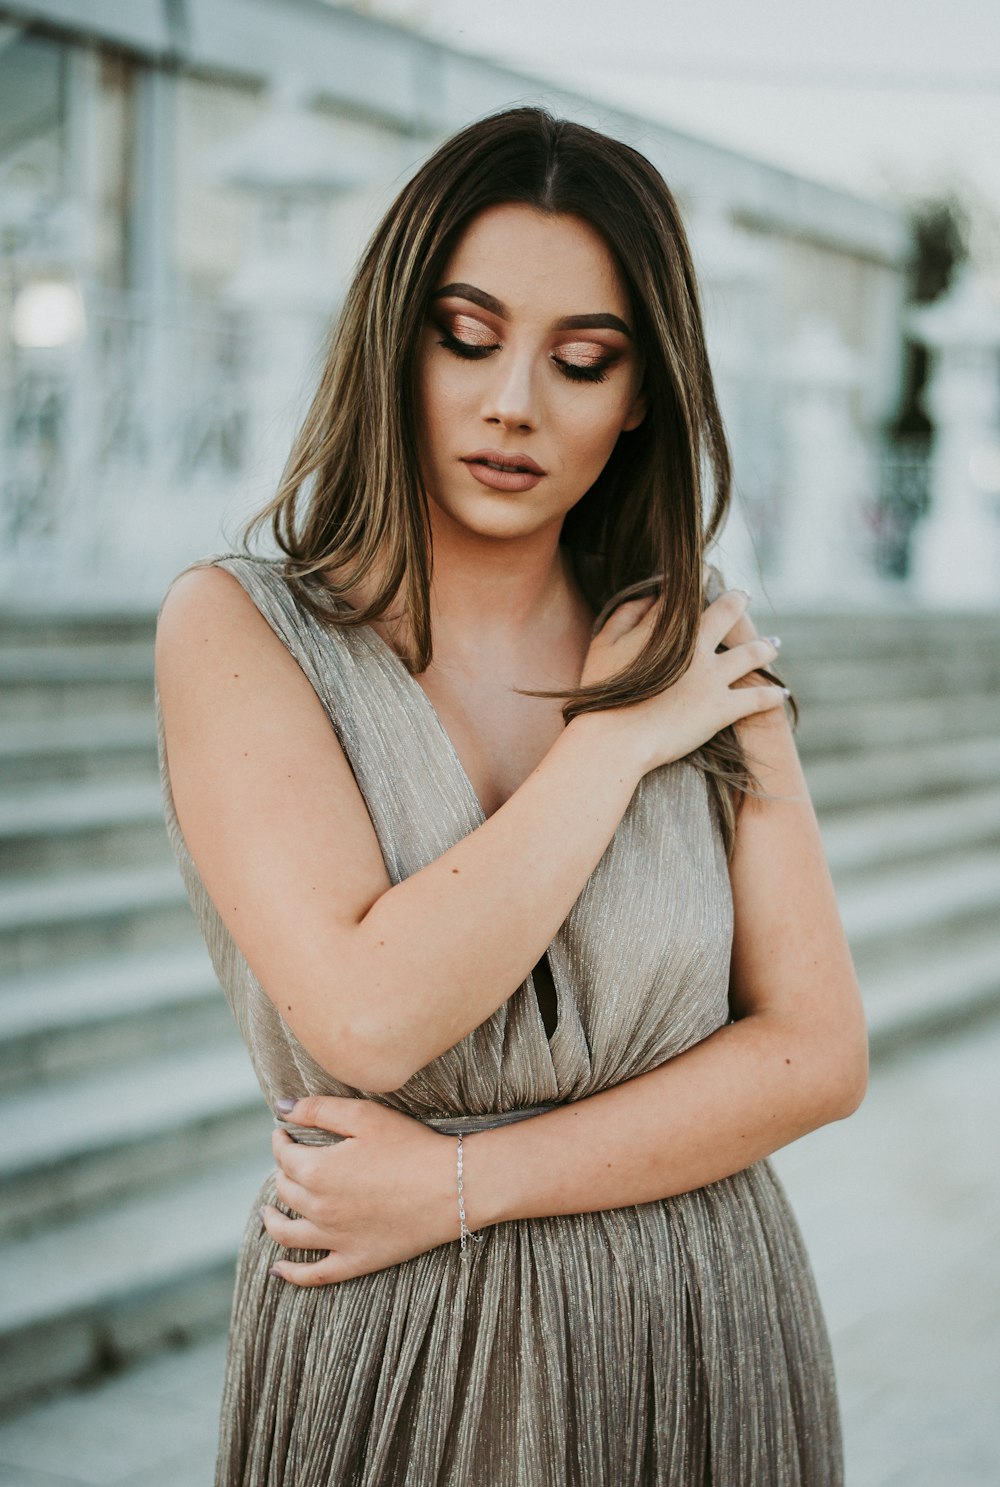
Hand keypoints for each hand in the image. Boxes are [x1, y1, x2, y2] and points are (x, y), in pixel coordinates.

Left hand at [262, 1097, 459, 1285]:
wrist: (453, 1186)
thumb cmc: (411, 1145)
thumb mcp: (364, 1116)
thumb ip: (318, 1109)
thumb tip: (280, 1108)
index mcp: (317, 1171)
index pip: (284, 1156)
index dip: (281, 1142)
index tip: (284, 1134)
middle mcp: (319, 1208)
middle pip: (286, 1190)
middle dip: (282, 1172)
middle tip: (289, 1162)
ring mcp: (335, 1239)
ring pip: (288, 1234)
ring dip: (272, 1222)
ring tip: (267, 1214)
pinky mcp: (355, 1261)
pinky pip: (314, 1274)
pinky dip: (292, 1274)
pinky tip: (279, 1270)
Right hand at [580, 588, 782, 773]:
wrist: (615, 738)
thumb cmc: (602, 692)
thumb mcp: (603, 644)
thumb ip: (626, 614)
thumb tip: (649, 595)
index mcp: (666, 627)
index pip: (686, 594)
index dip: (696, 581)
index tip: (704, 573)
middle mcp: (696, 645)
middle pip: (726, 613)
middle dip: (737, 600)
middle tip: (744, 594)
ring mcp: (713, 677)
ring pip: (751, 653)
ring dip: (765, 646)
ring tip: (775, 644)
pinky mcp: (722, 708)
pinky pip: (757, 698)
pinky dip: (772, 695)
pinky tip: (782, 694)